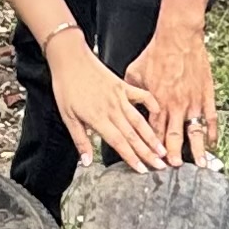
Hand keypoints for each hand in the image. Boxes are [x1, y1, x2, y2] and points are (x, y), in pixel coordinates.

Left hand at [49, 43, 162, 167]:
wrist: (70, 59)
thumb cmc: (66, 87)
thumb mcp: (67, 116)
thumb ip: (80, 140)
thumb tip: (86, 162)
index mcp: (98, 118)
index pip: (119, 143)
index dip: (132, 158)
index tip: (142, 170)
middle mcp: (113, 109)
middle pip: (133, 135)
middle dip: (147, 152)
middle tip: (161, 165)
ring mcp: (120, 97)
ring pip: (139, 120)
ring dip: (152, 135)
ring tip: (162, 148)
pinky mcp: (122, 85)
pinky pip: (141, 95)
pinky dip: (151, 103)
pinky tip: (159, 112)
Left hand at [126, 29, 218, 166]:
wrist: (178, 36)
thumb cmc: (155, 53)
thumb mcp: (133, 72)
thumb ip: (132, 93)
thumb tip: (126, 104)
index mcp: (156, 103)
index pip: (153, 133)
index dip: (152, 149)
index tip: (152, 163)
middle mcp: (174, 106)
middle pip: (173, 138)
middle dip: (174, 156)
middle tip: (175, 171)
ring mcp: (191, 102)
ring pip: (194, 132)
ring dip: (197, 150)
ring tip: (201, 166)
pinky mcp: (205, 94)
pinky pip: (210, 117)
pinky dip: (212, 131)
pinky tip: (212, 143)